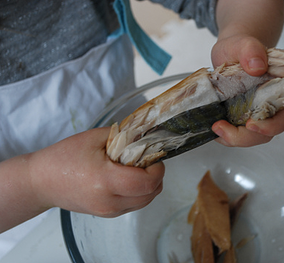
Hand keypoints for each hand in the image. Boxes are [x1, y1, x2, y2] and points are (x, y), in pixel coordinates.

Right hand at [30, 127, 164, 216]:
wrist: (41, 181)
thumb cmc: (63, 157)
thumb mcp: (95, 137)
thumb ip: (125, 136)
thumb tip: (146, 136)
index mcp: (106, 180)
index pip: (148, 182)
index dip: (158, 169)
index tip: (154, 157)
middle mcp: (109, 201)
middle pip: (151, 194)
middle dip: (156, 176)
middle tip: (147, 161)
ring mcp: (108, 211)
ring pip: (145, 202)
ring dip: (148, 185)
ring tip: (136, 169)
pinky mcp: (107, 214)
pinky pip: (133, 205)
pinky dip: (138, 193)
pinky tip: (127, 179)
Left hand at [210, 34, 283, 146]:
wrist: (231, 53)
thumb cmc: (241, 49)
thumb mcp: (243, 43)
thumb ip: (251, 50)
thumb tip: (257, 66)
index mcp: (283, 87)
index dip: (273, 125)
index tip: (251, 124)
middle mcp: (273, 105)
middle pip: (269, 131)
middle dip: (246, 136)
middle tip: (222, 129)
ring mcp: (257, 113)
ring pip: (253, 136)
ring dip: (234, 137)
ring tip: (216, 127)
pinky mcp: (242, 118)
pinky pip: (238, 133)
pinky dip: (226, 134)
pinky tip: (215, 127)